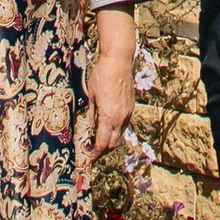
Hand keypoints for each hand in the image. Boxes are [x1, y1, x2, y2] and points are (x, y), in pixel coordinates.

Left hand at [87, 12, 139, 160]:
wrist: (119, 60)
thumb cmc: (101, 75)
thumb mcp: (91, 95)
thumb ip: (91, 114)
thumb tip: (87, 128)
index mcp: (109, 117)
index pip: (103, 143)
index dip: (96, 154)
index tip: (89, 158)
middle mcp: (121, 118)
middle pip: (113, 143)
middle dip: (103, 151)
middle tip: (93, 152)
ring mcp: (128, 112)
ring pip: (120, 135)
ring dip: (111, 141)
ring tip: (100, 141)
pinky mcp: (131, 106)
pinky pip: (124, 125)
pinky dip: (116, 130)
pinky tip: (108, 127)